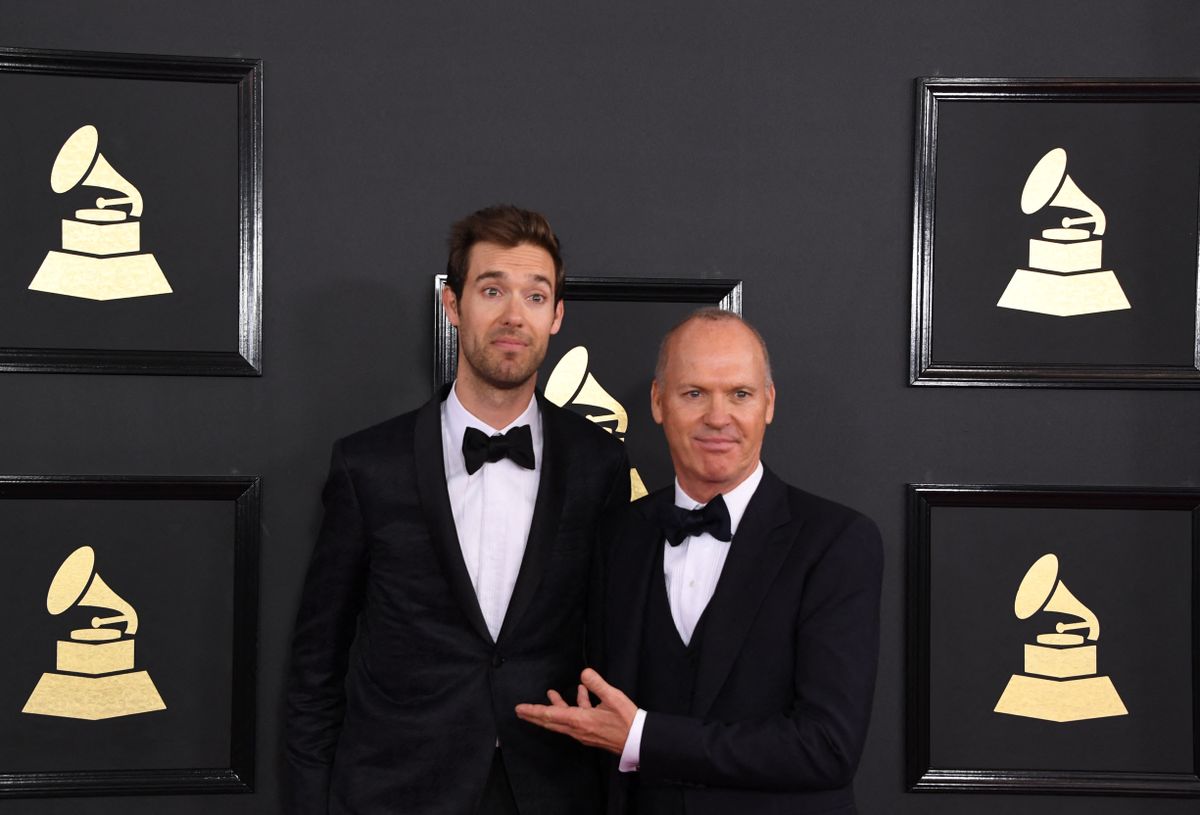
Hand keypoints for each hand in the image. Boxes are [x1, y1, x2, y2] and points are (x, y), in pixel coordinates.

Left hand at [515, 668, 637, 754]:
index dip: (533, 711)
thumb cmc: (626, 721)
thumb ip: (597, 683)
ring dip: (555, 707)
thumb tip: (583, 673)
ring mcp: (584, 733)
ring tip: (551, 693)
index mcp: (580, 720)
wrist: (638, 741)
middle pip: (550, 722)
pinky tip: (581, 693)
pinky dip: (575, 707)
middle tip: (521, 710)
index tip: (519, 709)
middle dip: (535, 715)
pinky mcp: (591, 733)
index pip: (550, 715)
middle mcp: (578, 729)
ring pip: (563, 720)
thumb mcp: (612, 697)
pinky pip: (576, 720)